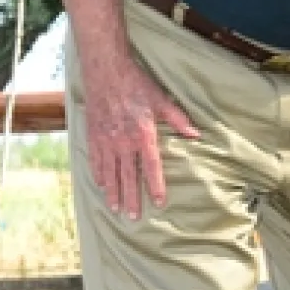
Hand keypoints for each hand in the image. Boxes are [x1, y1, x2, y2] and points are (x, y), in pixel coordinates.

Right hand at [82, 65, 198, 219]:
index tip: (158, 202)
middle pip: (128, 176)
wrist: (105, 71)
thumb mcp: (162, 100)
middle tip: (134, 217)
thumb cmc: (137, 85)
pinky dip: (98, 175)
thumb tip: (197, 135)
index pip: (150, 167)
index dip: (155, 186)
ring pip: (109, 173)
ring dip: (113, 192)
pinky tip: (101, 186)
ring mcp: (105, 140)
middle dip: (132, 198)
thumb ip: (179, 120)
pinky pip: (95, 161)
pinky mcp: (93, 136)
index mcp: (143, 134)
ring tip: (116, 209)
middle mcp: (123, 141)